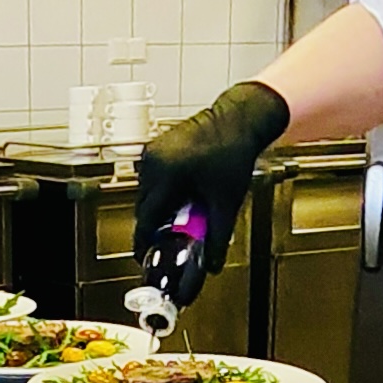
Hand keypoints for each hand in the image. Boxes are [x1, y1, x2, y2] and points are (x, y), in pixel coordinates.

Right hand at [133, 81, 289, 272]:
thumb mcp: (226, 201)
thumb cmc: (234, 151)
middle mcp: (153, 161)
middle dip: (157, 225)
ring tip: (186, 210)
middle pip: (144, 208)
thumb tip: (211, 263)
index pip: (145, 219)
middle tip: (174, 237)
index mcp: (166, 174)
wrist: (239, 120)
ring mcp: (152, 152)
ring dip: (161, 208)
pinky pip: (151, 179)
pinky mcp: (155, 148)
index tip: (145, 256)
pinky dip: (163, 192)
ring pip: (147, 194)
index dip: (144, 242)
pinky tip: (184, 193)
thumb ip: (217, 237)